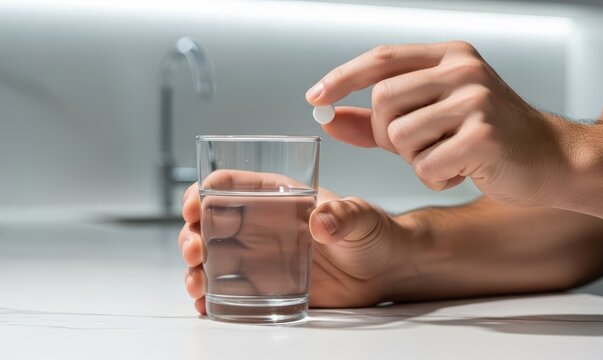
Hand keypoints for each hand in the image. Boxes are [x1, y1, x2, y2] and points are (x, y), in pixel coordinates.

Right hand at [179, 170, 405, 313]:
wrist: (383, 270)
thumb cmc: (371, 233)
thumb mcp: (361, 217)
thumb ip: (343, 215)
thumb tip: (320, 223)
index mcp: (277, 196)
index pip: (230, 185)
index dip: (204, 191)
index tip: (195, 206)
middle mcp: (261, 224)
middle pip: (210, 223)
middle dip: (192, 233)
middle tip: (195, 249)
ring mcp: (260, 256)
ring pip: (211, 257)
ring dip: (195, 268)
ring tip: (197, 282)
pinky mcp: (265, 285)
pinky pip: (227, 289)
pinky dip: (211, 297)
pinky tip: (206, 304)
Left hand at [306, 42, 573, 205]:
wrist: (551, 160)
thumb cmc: (487, 139)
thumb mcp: (430, 119)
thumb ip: (378, 119)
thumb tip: (330, 118)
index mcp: (449, 56)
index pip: (381, 59)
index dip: (342, 77)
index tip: (316, 97)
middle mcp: (462, 69)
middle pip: (383, 100)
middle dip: (385, 135)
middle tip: (415, 147)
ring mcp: (476, 99)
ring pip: (399, 136)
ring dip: (413, 159)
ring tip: (446, 157)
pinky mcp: (484, 134)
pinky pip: (424, 165)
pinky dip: (434, 178)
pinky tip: (462, 171)